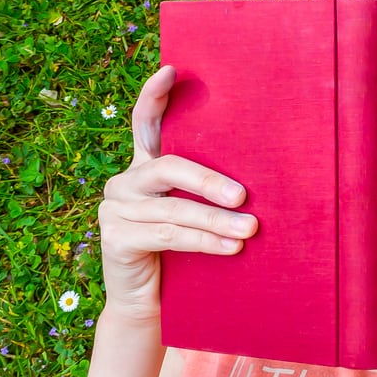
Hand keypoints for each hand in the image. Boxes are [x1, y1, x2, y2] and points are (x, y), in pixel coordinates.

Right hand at [97, 65, 256, 323]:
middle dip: (209, 180)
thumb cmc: (183, 255)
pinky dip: (203, 241)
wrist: (151, 307)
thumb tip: (262, 174)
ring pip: (173, 208)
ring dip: (216, 221)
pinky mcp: (116, 239)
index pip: (145, 123)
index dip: (154, 97)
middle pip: (167, 167)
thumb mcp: (195, 215)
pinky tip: (231, 248)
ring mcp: (115, 210)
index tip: (171, 70)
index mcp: (143, 167)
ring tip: (251, 229)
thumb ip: (209, 192)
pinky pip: (167, 235)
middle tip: (244, 195)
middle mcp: (124, 183)